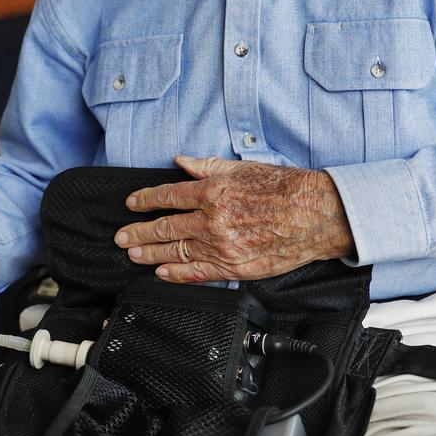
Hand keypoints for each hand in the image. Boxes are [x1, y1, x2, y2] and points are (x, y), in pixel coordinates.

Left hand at [115, 155, 355, 282]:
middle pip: (165, 227)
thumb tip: (181, 161)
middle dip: (138, 231)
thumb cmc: (284, 188)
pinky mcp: (235, 268)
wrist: (315, 216)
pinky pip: (198, 273)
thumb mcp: (243, 168)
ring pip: (176, 252)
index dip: (146, 200)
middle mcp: (212, 220)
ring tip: (133, 254)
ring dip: (150, 253)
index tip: (132, 203)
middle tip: (121, 235)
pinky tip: (161, 272)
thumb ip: (207, 166)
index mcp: (213, 192)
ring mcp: (222, 247)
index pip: (169, 196)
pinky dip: (176, 273)